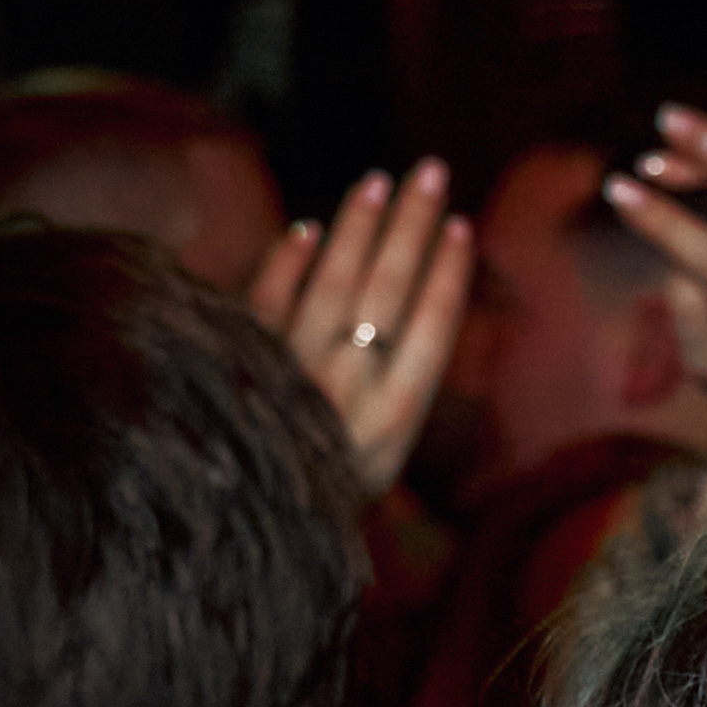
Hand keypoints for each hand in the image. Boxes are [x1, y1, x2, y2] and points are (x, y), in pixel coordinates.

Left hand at [247, 162, 473, 497]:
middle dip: (412, 226)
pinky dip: (285, 264)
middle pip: (387, 292)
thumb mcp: (380, 460)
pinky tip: (306, 230)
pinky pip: (265, 303)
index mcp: (395, 421)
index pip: (432, 330)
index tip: (462, 227)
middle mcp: (348, 391)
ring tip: (378, 182)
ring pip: (331, 286)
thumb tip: (416, 309)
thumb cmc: (327, 497)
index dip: (448, 275)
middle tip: (431, 171)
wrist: (252, 535)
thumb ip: (395, 393)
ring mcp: (294, 373)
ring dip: (357, 228)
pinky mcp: (244, 364)